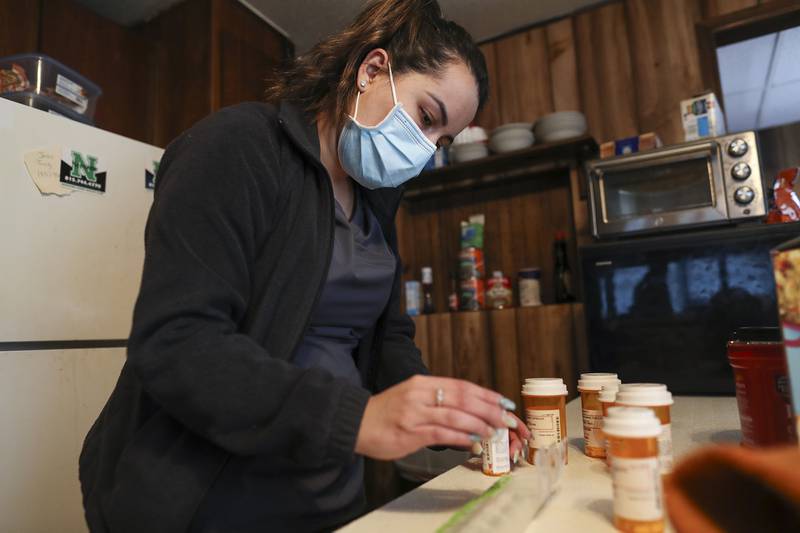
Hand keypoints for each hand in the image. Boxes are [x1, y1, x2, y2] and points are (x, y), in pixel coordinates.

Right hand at [355, 375, 528, 460]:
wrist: (356, 423)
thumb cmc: (387, 413)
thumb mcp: (413, 397)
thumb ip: (438, 401)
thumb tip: (469, 411)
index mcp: (423, 382)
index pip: (462, 386)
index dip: (486, 394)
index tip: (504, 402)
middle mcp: (420, 394)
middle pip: (462, 398)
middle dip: (489, 409)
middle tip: (507, 419)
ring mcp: (414, 413)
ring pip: (455, 415)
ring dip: (478, 424)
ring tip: (493, 431)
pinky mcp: (409, 432)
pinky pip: (441, 434)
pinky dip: (460, 437)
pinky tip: (472, 441)